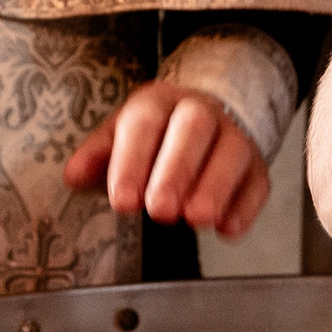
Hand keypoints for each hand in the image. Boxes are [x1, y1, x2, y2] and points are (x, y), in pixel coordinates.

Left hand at [64, 80, 270, 237]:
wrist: (207, 115)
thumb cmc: (156, 133)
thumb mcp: (119, 136)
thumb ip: (97, 156)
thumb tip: (73, 176)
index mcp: (158, 102)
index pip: (145, 123)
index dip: (133, 162)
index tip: (123, 201)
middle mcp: (200, 113)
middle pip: (194, 129)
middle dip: (178, 170)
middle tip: (161, 210)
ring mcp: (234, 137)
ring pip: (232, 152)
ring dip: (215, 187)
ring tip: (196, 219)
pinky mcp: (256, 167)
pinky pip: (257, 182)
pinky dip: (245, 207)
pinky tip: (228, 229)